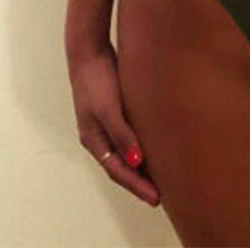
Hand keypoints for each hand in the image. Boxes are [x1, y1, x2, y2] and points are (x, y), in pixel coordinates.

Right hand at [66, 40, 160, 206]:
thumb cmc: (97, 79)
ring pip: (124, 153)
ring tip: (160, 177)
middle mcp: (99, 136)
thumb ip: (122, 134)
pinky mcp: (114, 110)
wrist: (89, 50)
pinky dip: (140, 147)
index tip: (156, 199)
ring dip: (140, 167)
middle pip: (120, 166)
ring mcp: (105, 123)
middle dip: (139, 182)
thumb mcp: (109, 108)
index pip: (117, 171)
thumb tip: (136, 163)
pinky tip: (154, 146)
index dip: (136, 186)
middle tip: (160, 196)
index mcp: (94, 139)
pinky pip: (128, 137)